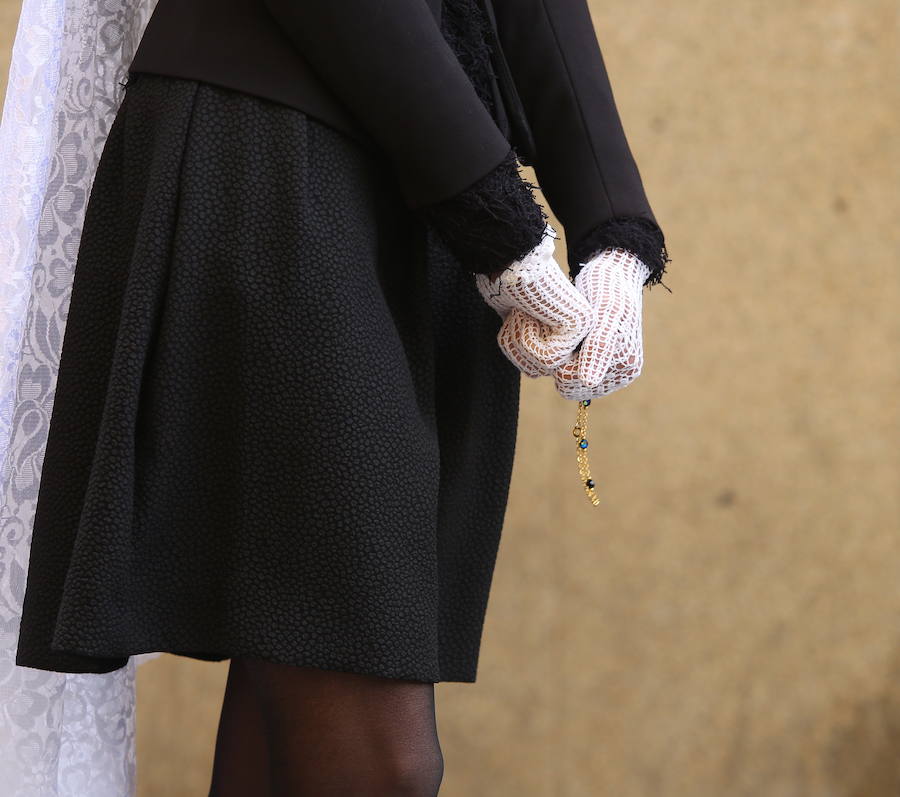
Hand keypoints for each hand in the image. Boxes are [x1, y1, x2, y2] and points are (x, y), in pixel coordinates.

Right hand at [474, 223, 593, 376]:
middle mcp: (577, 331)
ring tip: (522, 311)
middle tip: (516, 315)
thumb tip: (528, 365)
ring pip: (542, 366)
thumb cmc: (505, 282)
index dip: (515, 348)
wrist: (508, 260)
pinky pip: (548, 358)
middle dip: (516, 346)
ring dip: (520, 340)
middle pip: (538, 369)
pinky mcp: (580, 327)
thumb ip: (525, 338)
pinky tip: (528, 313)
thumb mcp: (513, 317)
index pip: (538, 365)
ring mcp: (582, 329)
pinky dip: (527, 338)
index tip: (514, 318)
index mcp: (563, 329)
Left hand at [553, 246, 650, 400]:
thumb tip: (589, 382)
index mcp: (625, 369)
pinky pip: (568, 369)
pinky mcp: (595, 359)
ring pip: (566, 379)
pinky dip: (561, 354)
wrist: (612, 271)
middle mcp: (618, 374)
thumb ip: (598, 349)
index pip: (572, 385)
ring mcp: (606, 368)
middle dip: (560, 363)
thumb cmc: (608, 289)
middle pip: (569, 386)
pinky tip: (565, 334)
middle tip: (561, 332)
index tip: (562, 335)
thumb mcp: (603, 316)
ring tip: (564, 332)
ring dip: (559, 358)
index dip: (559, 362)